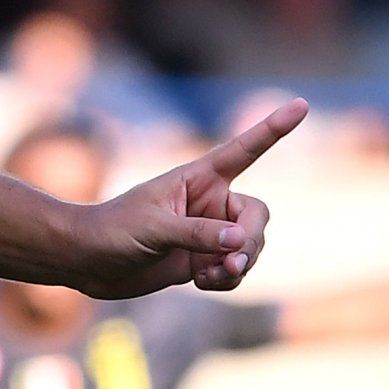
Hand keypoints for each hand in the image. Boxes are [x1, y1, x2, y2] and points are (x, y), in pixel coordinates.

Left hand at [72, 99, 307, 298]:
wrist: (88, 262)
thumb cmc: (113, 230)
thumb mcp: (154, 228)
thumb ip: (198, 234)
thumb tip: (240, 242)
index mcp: (198, 177)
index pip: (243, 150)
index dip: (272, 129)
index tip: (301, 104)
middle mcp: (209, 202)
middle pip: (257, 216)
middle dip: (251, 240)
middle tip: (232, 261)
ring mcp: (208, 233)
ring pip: (250, 247)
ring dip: (240, 264)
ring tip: (212, 275)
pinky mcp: (203, 260)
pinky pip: (235, 269)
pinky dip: (227, 279)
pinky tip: (202, 283)